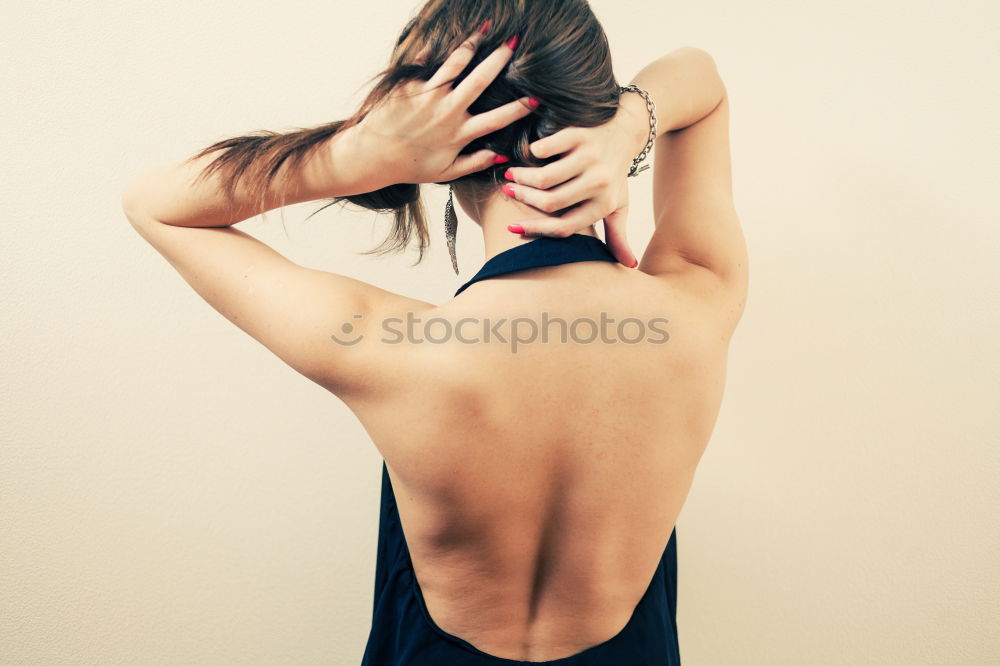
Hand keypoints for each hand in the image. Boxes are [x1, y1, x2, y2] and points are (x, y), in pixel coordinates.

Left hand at [354, 29, 535, 184]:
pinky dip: (434, 49)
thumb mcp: (446, 172)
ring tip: (486, 29)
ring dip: (472, 43)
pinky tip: (444, 37)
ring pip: (455, 63)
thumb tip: (501, 156)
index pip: (496, 119)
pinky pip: (425, 62)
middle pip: (480, 80)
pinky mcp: (410, 86)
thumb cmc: (408, 166)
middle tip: (515, 42)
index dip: (518, 109)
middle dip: (499, 60)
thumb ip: (475, 163)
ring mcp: (428, 96)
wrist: (370, 156)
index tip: (536, 99)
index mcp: (459, 133)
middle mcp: (447, 111)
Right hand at [500, 109, 647, 267]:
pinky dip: (531, 153)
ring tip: (512, 174)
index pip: (564, 226)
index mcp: (605, 204)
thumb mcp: (618, 204)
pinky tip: (526, 154)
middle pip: (550, 202)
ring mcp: (590, 158)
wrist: (626, 129)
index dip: (535, 229)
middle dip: (524, 198)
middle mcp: (599, 183)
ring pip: (544, 178)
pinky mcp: (580, 135)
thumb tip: (629, 266)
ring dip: (522, 177)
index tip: (512, 227)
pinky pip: (545, 149)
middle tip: (509, 191)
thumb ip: (617, 235)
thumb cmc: (614, 173)